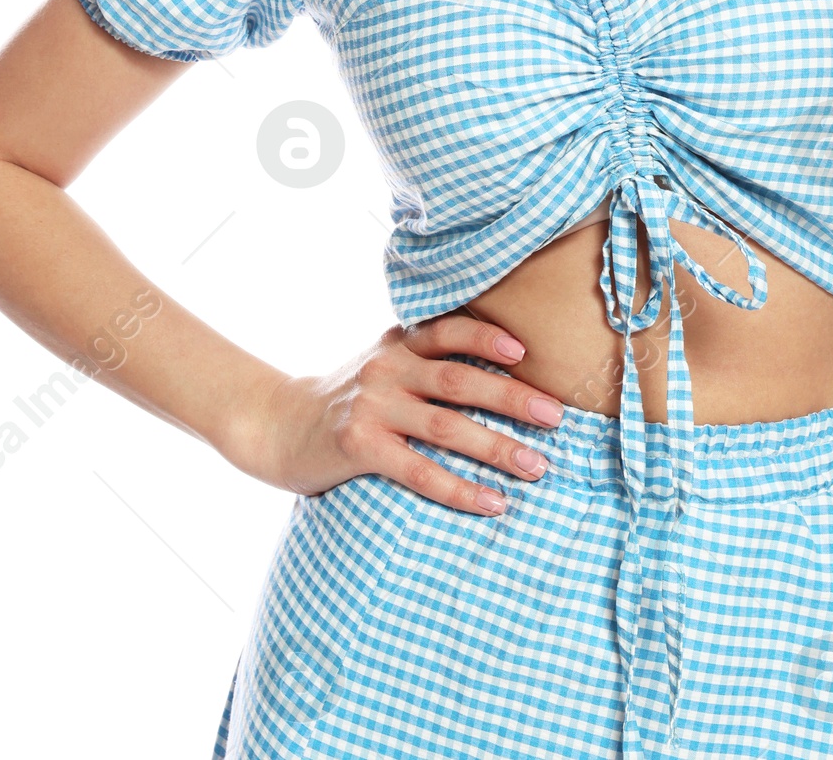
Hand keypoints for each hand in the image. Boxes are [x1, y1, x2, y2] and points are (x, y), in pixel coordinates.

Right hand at [225, 316, 565, 515]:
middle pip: (461, 380)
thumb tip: (502, 373)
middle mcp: (388, 368)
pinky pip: (419, 472)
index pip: (450, 330)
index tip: (527, 352)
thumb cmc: (347, 398)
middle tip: (556, 417)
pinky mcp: (358, 447)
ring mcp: (372, 407)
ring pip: (447, 427)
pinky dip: (461, 489)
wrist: (276, 424)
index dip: (488, 337)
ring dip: (498, 448)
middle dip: (514, 399)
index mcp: (398, 342)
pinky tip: (493, 502)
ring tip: (537, 467)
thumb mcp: (383, 365)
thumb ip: (425, 360)